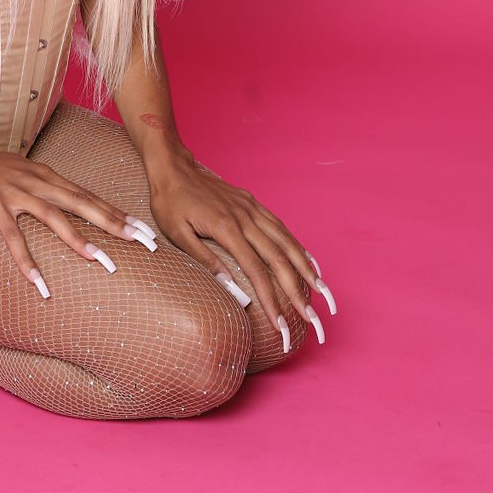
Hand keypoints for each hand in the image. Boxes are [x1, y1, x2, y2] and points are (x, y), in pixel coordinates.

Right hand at [0, 144, 153, 297]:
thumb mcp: (25, 173)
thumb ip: (47, 186)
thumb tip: (68, 200)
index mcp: (48, 176)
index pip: (90, 196)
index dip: (118, 212)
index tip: (144, 229)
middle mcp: (38, 183)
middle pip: (84, 204)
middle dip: (115, 223)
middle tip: (142, 242)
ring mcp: (17, 194)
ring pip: (55, 217)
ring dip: (80, 240)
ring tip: (102, 261)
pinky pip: (14, 237)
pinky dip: (27, 261)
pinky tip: (39, 283)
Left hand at [147, 153, 332, 343]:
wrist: (173, 167)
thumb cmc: (170, 202)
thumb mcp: (177, 233)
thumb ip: (205, 259)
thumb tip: (230, 287)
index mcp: (226, 228)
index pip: (255, 272)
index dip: (272, 301)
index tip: (282, 325)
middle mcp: (245, 218)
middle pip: (279, 259)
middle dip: (298, 292)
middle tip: (314, 319)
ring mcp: (251, 209)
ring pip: (287, 241)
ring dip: (307, 269)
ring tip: (323, 292)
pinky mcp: (252, 203)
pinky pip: (280, 227)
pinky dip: (297, 245)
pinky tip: (307, 260)